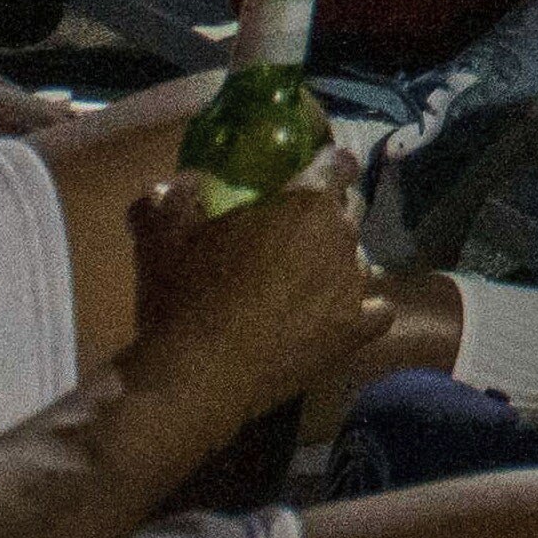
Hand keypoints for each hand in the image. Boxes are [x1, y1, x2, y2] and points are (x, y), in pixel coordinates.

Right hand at [123, 161, 405, 425]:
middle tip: (283, 232)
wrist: (194, 376)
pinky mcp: (354, 334)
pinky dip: (361, 309)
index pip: (335, 161)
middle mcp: (342, 237)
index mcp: (307, 202)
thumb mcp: (162, 232)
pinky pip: (376, 311)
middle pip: (345, 211)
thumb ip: (174, 194)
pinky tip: (337, 314)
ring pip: (358, 259)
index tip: (302, 173)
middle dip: (320, 214)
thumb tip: (181, 182)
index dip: (322, 163)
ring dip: (336, 262)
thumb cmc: (182, 295)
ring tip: (299, 280)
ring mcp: (354, 288)